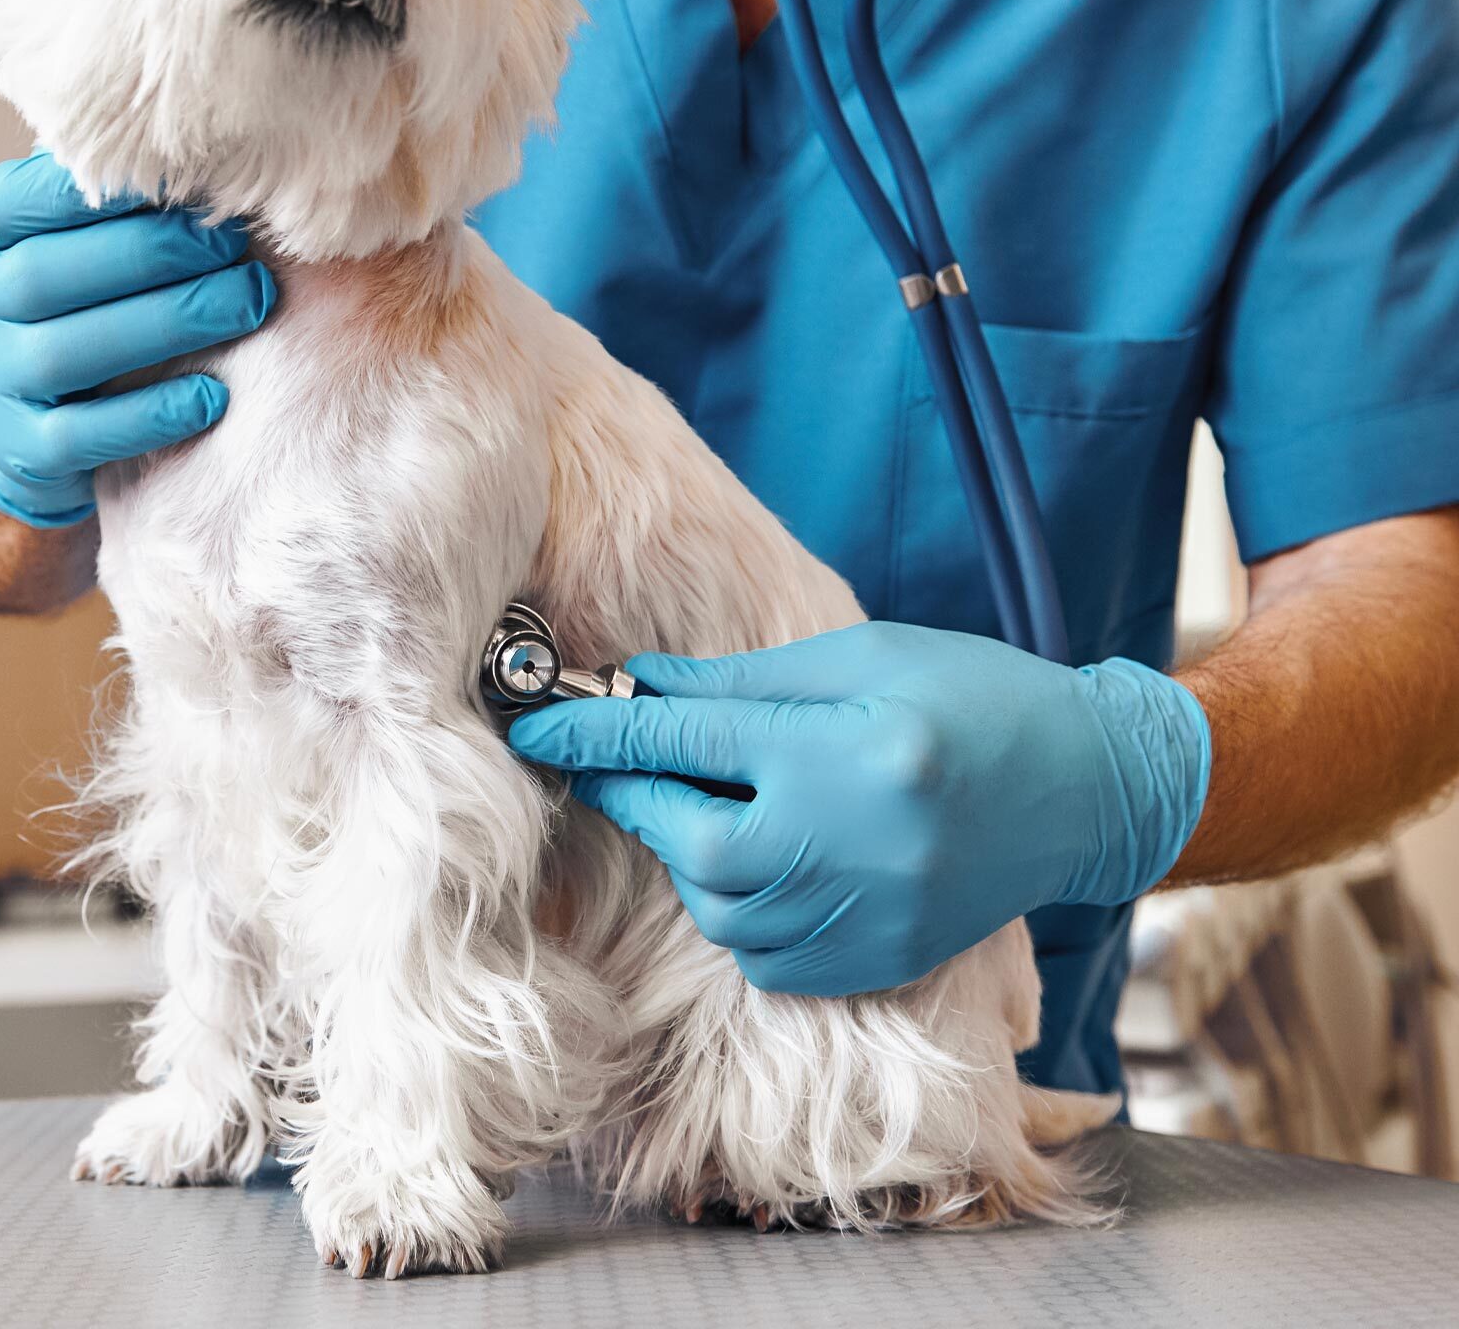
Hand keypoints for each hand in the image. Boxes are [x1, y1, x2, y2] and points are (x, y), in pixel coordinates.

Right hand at [0, 152, 275, 526]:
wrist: (28, 423)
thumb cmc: (77, 305)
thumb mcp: (71, 241)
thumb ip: (110, 203)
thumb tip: (207, 157)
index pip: (24, 198)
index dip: (104, 190)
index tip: (190, 181)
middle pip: (45, 275)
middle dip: (151, 255)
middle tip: (234, 248)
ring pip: (64, 353)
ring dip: (165, 324)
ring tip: (247, 304)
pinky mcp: (19, 450)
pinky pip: (79, 435)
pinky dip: (148, 414)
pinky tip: (212, 396)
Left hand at [507, 621, 1210, 996]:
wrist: (1085, 786)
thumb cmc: (973, 695)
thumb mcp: (860, 656)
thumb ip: (743, 682)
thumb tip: (639, 685)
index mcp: (846, 753)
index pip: (687, 741)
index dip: (598, 728)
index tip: (535, 720)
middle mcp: (852, 847)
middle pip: (693, 839)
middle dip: (643, 797)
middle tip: (627, 759)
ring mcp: (868, 918)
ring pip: (720, 907)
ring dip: (691, 850)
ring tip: (715, 798)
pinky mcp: (875, 962)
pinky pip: (764, 955)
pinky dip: (738, 906)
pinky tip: (765, 853)